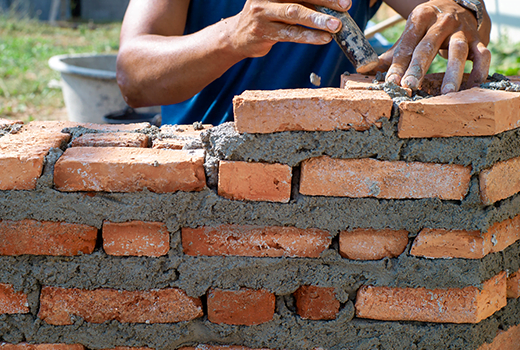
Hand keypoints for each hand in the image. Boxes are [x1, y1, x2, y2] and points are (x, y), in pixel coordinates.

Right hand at [229, 0, 351, 58]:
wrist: (236, 36)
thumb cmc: (265, 16)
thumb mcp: (279, 1)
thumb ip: (300, 0)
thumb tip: (333, 4)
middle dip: (326, 1)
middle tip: (345, 6)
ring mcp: (263, 13)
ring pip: (295, 14)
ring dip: (318, 20)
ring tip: (336, 26)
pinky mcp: (263, 32)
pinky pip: (290, 34)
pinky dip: (309, 36)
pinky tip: (324, 38)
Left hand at [375, 0, 490, 93]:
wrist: (460, 6)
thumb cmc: (427, 27)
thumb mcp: (410, 33)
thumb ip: (393, 52)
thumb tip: (366, 70)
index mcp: (420, 18)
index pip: (407, 43)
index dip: (398, 64)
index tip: (391, 82)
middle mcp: (442, 21)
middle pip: (428, 46)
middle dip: (418, 67)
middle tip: (409, 87)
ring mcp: (462, 30)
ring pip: (458, 51)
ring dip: (453, 72)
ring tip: (446, 93)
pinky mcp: (479, 39)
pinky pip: (483, 56)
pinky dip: (479, 72)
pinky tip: (472, 89)